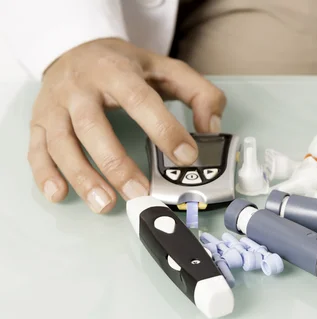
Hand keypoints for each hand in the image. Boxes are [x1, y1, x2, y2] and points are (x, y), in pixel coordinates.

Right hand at [28, 38, 225, 212]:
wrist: (75, 48)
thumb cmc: (124, 66)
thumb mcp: (166, 68)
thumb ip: (199, 94)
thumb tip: (211, 129)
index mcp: (116, 71)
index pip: (140, 101)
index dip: (164, 130)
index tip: (186, 157)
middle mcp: (80, 88)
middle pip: (93, 127)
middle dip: (117, 165)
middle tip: (141, 193)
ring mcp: (55, 105)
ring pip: (62, 143)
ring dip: (82, 177)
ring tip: (105, 204)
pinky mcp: (39, 121)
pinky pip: (37, 150)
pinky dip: (44, 175)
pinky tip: (59, 195)